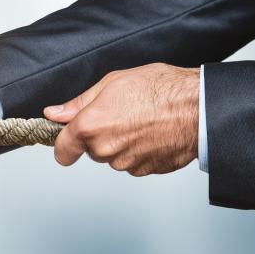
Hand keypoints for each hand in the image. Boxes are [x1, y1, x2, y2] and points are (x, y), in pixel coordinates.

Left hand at [45, 63, 198, 175]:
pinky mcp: (147, 170)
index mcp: (91, 126)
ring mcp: (128, 163)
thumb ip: (78, 103)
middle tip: (120, 115)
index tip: (66, 142)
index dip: (63, 145)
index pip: (62, 150)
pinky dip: (139, 152)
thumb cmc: (160, 89)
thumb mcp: (112, 83)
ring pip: (113, 157)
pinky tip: (152, 133)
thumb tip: (54, 114)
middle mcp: (106, 149)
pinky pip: (134, 163)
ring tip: (141, 121)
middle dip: (100, 136)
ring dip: (121, 144)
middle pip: (91, 150)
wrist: (200, 106)